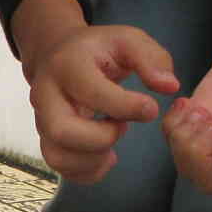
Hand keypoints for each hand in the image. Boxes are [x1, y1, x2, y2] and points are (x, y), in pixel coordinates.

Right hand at [25, 23, 178, 182]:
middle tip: (122, 126)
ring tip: (113, 142)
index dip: (126, 106)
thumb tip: (170, 87)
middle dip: (102, 138)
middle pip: (63, 131)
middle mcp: (46, 94)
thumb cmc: (97, 49)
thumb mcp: (127, 40)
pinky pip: (61, 167)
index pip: (92, 92)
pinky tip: (106, 156)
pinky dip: (88, 171)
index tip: (150, 109)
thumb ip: (152, 59)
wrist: (55, 53)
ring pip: (58, 155)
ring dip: (94, 159)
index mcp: (68, 64)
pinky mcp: (46, 138)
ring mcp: (41, 120)